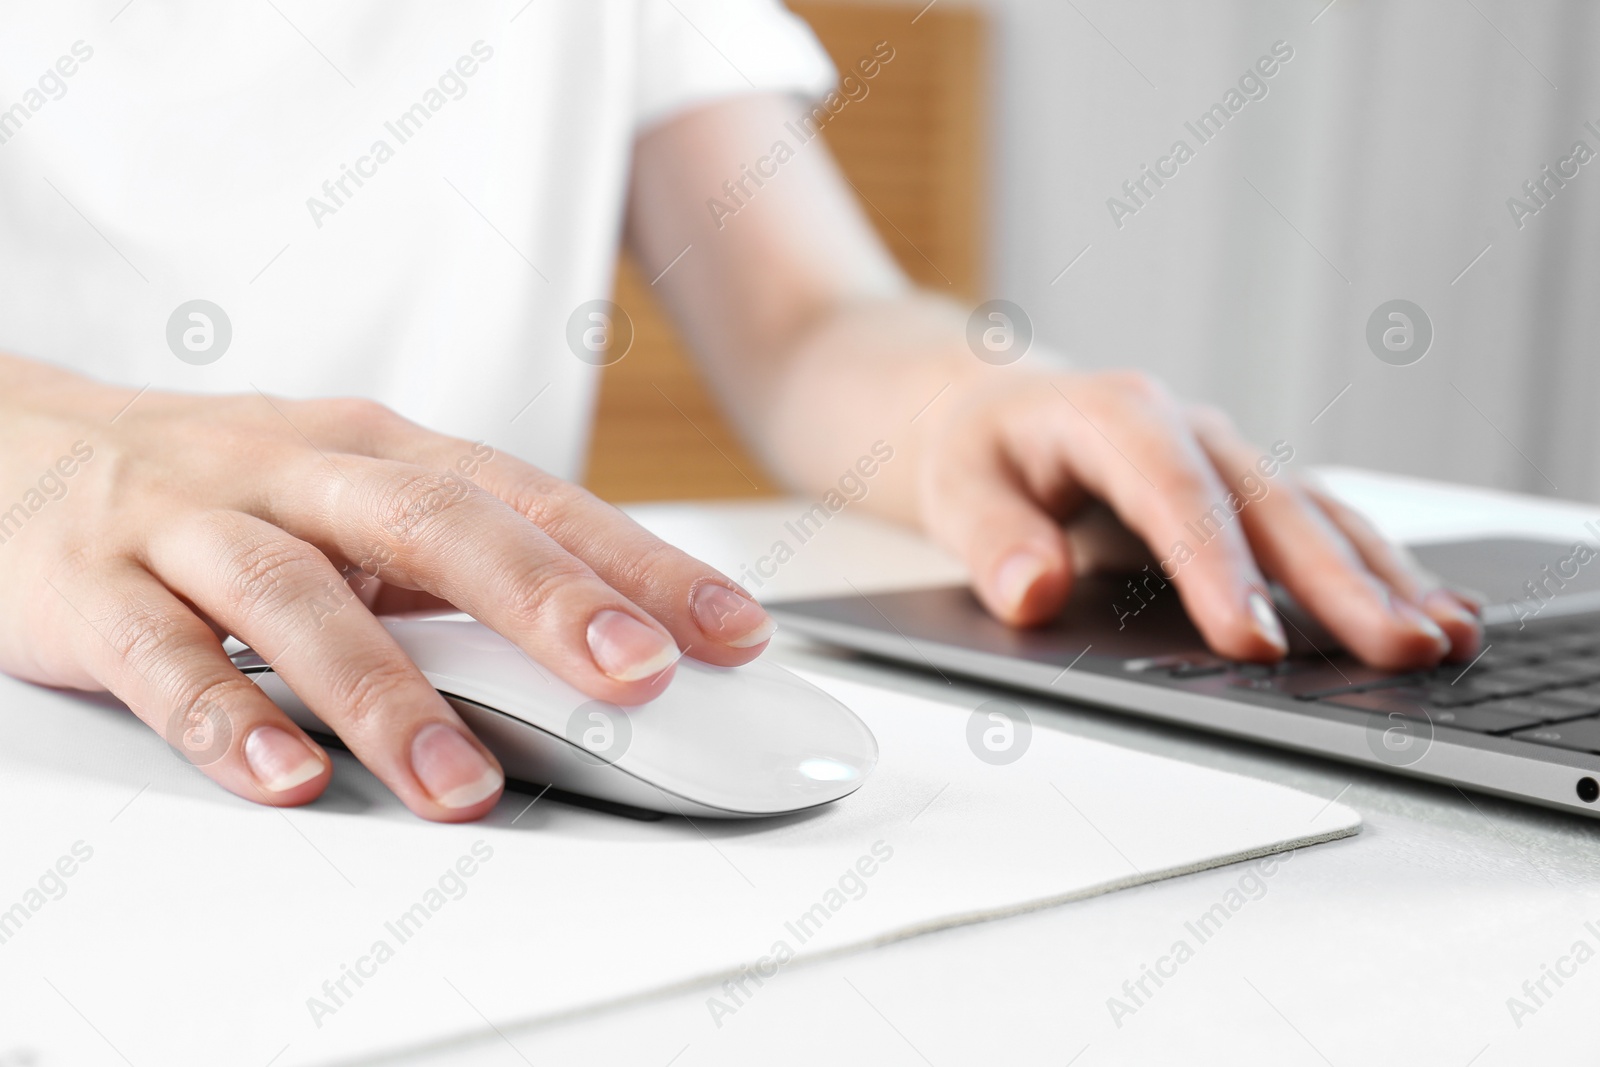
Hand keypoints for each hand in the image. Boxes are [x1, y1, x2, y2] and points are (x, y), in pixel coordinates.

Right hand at [0, 355, 775, 819]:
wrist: (16, 440)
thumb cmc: (223, 481)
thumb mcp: (351, 494)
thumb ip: (461, 559)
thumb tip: (612, 631)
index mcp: (379, 448)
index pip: (531, 498)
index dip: (637, 562)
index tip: (730, 629)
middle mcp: (298, 472)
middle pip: (435, 525)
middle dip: (546, 602)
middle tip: (634, 678)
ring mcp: (194, 526)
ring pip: (300, 601)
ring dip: (390, 696)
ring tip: (463, 783)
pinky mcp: (93, 589)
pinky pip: (162, 660)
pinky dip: (226, 720)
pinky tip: (289, 777)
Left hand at [916, 369, 1479, 669]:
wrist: (1002, 414)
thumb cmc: (984, 452)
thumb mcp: (956, 486)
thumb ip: (989, 540)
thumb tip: (1032, 591)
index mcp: (1115, 416)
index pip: (1175, 494)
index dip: (1217, 567)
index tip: (1252, 638)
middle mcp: (1192, 430)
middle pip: (1272, 507)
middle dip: (1339, 581)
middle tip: (1396, 649)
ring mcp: (1231, 461)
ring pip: (1318, 517)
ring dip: (1383, 578)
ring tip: (1444, 639)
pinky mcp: (1252, 495)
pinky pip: (1325, 529)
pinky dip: (1381, 570)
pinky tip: (1439, 611)